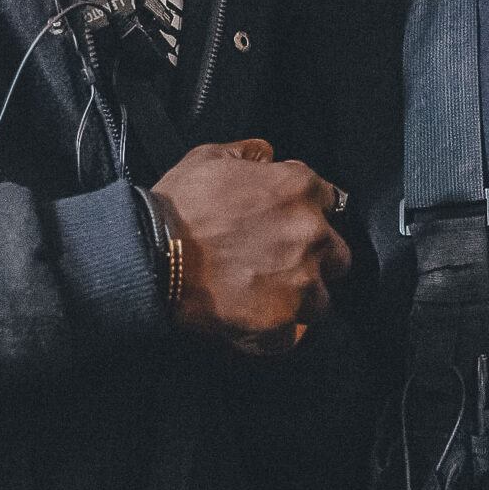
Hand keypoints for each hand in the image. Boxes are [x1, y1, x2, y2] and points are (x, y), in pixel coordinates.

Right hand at [151, 139, 349, 355]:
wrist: (151, 254)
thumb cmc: (177, 208)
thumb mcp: (208, 158)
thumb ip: (246, 153)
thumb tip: (264, 154)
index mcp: (299, 190)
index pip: (330, 202)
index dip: (311, 214)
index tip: (294, 224)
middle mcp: (311, 234)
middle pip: (337, 256)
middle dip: (316, 261)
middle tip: (282, 264)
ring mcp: (301, 280)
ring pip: (321, 300)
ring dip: (300, 299)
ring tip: (268, 298)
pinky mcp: (281, 320)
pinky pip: (292, 336)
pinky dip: (276, 332)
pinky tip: (255, 322)